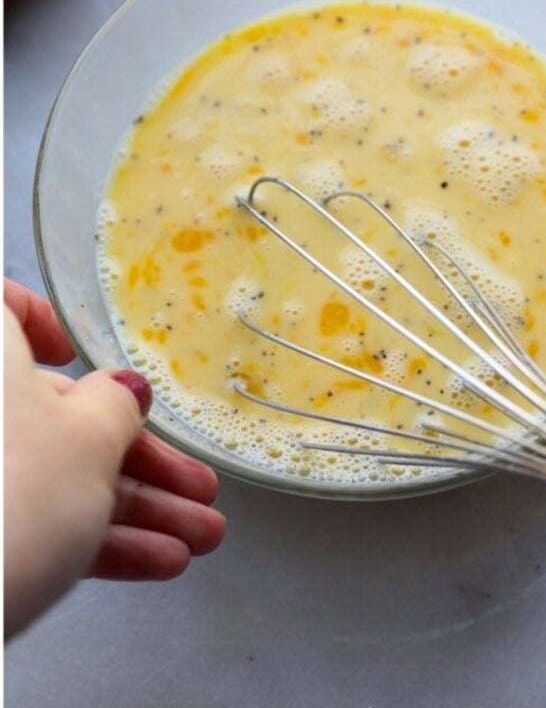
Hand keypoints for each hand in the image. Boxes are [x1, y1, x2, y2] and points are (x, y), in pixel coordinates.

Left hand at [4, 280, 225, 638]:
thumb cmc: (14, 488)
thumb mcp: (88, 438)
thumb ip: (115, 405)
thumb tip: (122, 392)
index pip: (3, 309)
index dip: (39, 324)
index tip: (72, 355)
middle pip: (48, 413)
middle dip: (137, 457)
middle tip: (196, 485)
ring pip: (49, 476)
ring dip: (134, 508)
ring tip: (202, 535)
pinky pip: (30, 520)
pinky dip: (90, 538)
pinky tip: (159, 560)